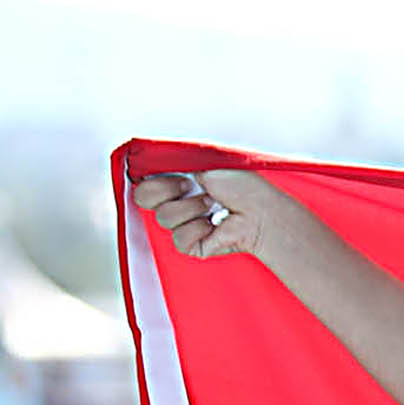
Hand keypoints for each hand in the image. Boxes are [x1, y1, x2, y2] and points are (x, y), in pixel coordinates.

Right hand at [130, 168, 281, 260]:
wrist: (260, 210)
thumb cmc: (241, 185)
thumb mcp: (203, 163)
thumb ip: (171, 161)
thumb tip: (146, 159)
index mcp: (177, 183)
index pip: (143, 183)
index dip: (155, 180)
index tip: (179, 176)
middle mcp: (178, 203)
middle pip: (143, 199)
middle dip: (168, 190)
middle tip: (195, 188)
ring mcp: (184, 224)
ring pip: (163, 218)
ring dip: (191, 208)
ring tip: (213, 206)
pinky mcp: (193, 245)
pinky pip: (179, 239)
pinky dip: (197, 230)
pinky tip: (214, 226)